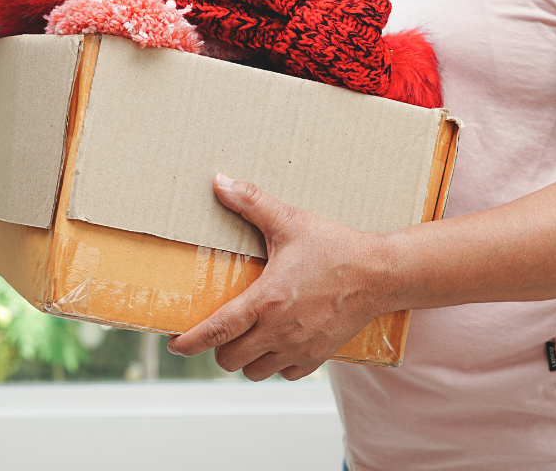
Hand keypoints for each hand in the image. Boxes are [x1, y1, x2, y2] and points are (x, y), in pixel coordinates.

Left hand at [167, 174, 391, 380]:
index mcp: (266, 300)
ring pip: (254, 371)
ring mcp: (298, 347)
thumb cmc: (336, 248)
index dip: (190, 342)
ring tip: (249, 338)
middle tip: (222, 330)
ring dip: (246, 358)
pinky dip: (275, 364)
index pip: (216, 330)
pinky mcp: (317, 356)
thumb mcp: (290, 221)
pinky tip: (278, 344)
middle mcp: (279, 330)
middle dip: (219, 347)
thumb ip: (252, 202)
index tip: (176, 344)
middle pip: (229, 358)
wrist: (380, 273)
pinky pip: (284, 374)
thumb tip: (220, 182)